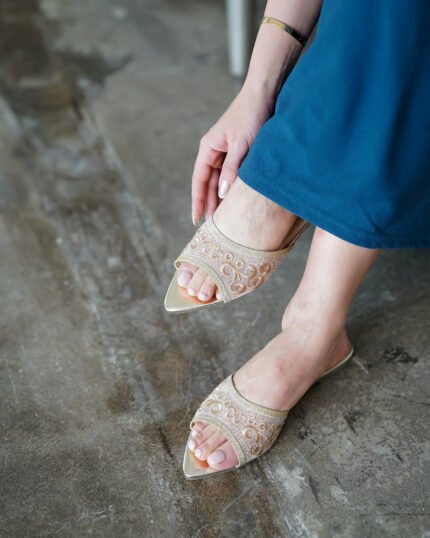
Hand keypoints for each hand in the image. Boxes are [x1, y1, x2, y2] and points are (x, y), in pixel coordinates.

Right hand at [191, 85, 274, 224]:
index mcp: (208, 148)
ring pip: (219, 181)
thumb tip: (222, 194)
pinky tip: (235, 201)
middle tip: (212, 227)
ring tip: (222, 219)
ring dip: (220, 198)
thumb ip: (231, 170)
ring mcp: (225, 151)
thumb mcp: (242, 145)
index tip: (196, 220)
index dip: (197, 201)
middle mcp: (213, 151)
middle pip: (207, 184)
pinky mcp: (238, 151)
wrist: (265, 93)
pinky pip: (231, 174)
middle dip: (208, 204)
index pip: (199, 181)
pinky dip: (231, 188)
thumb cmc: (251, 115)